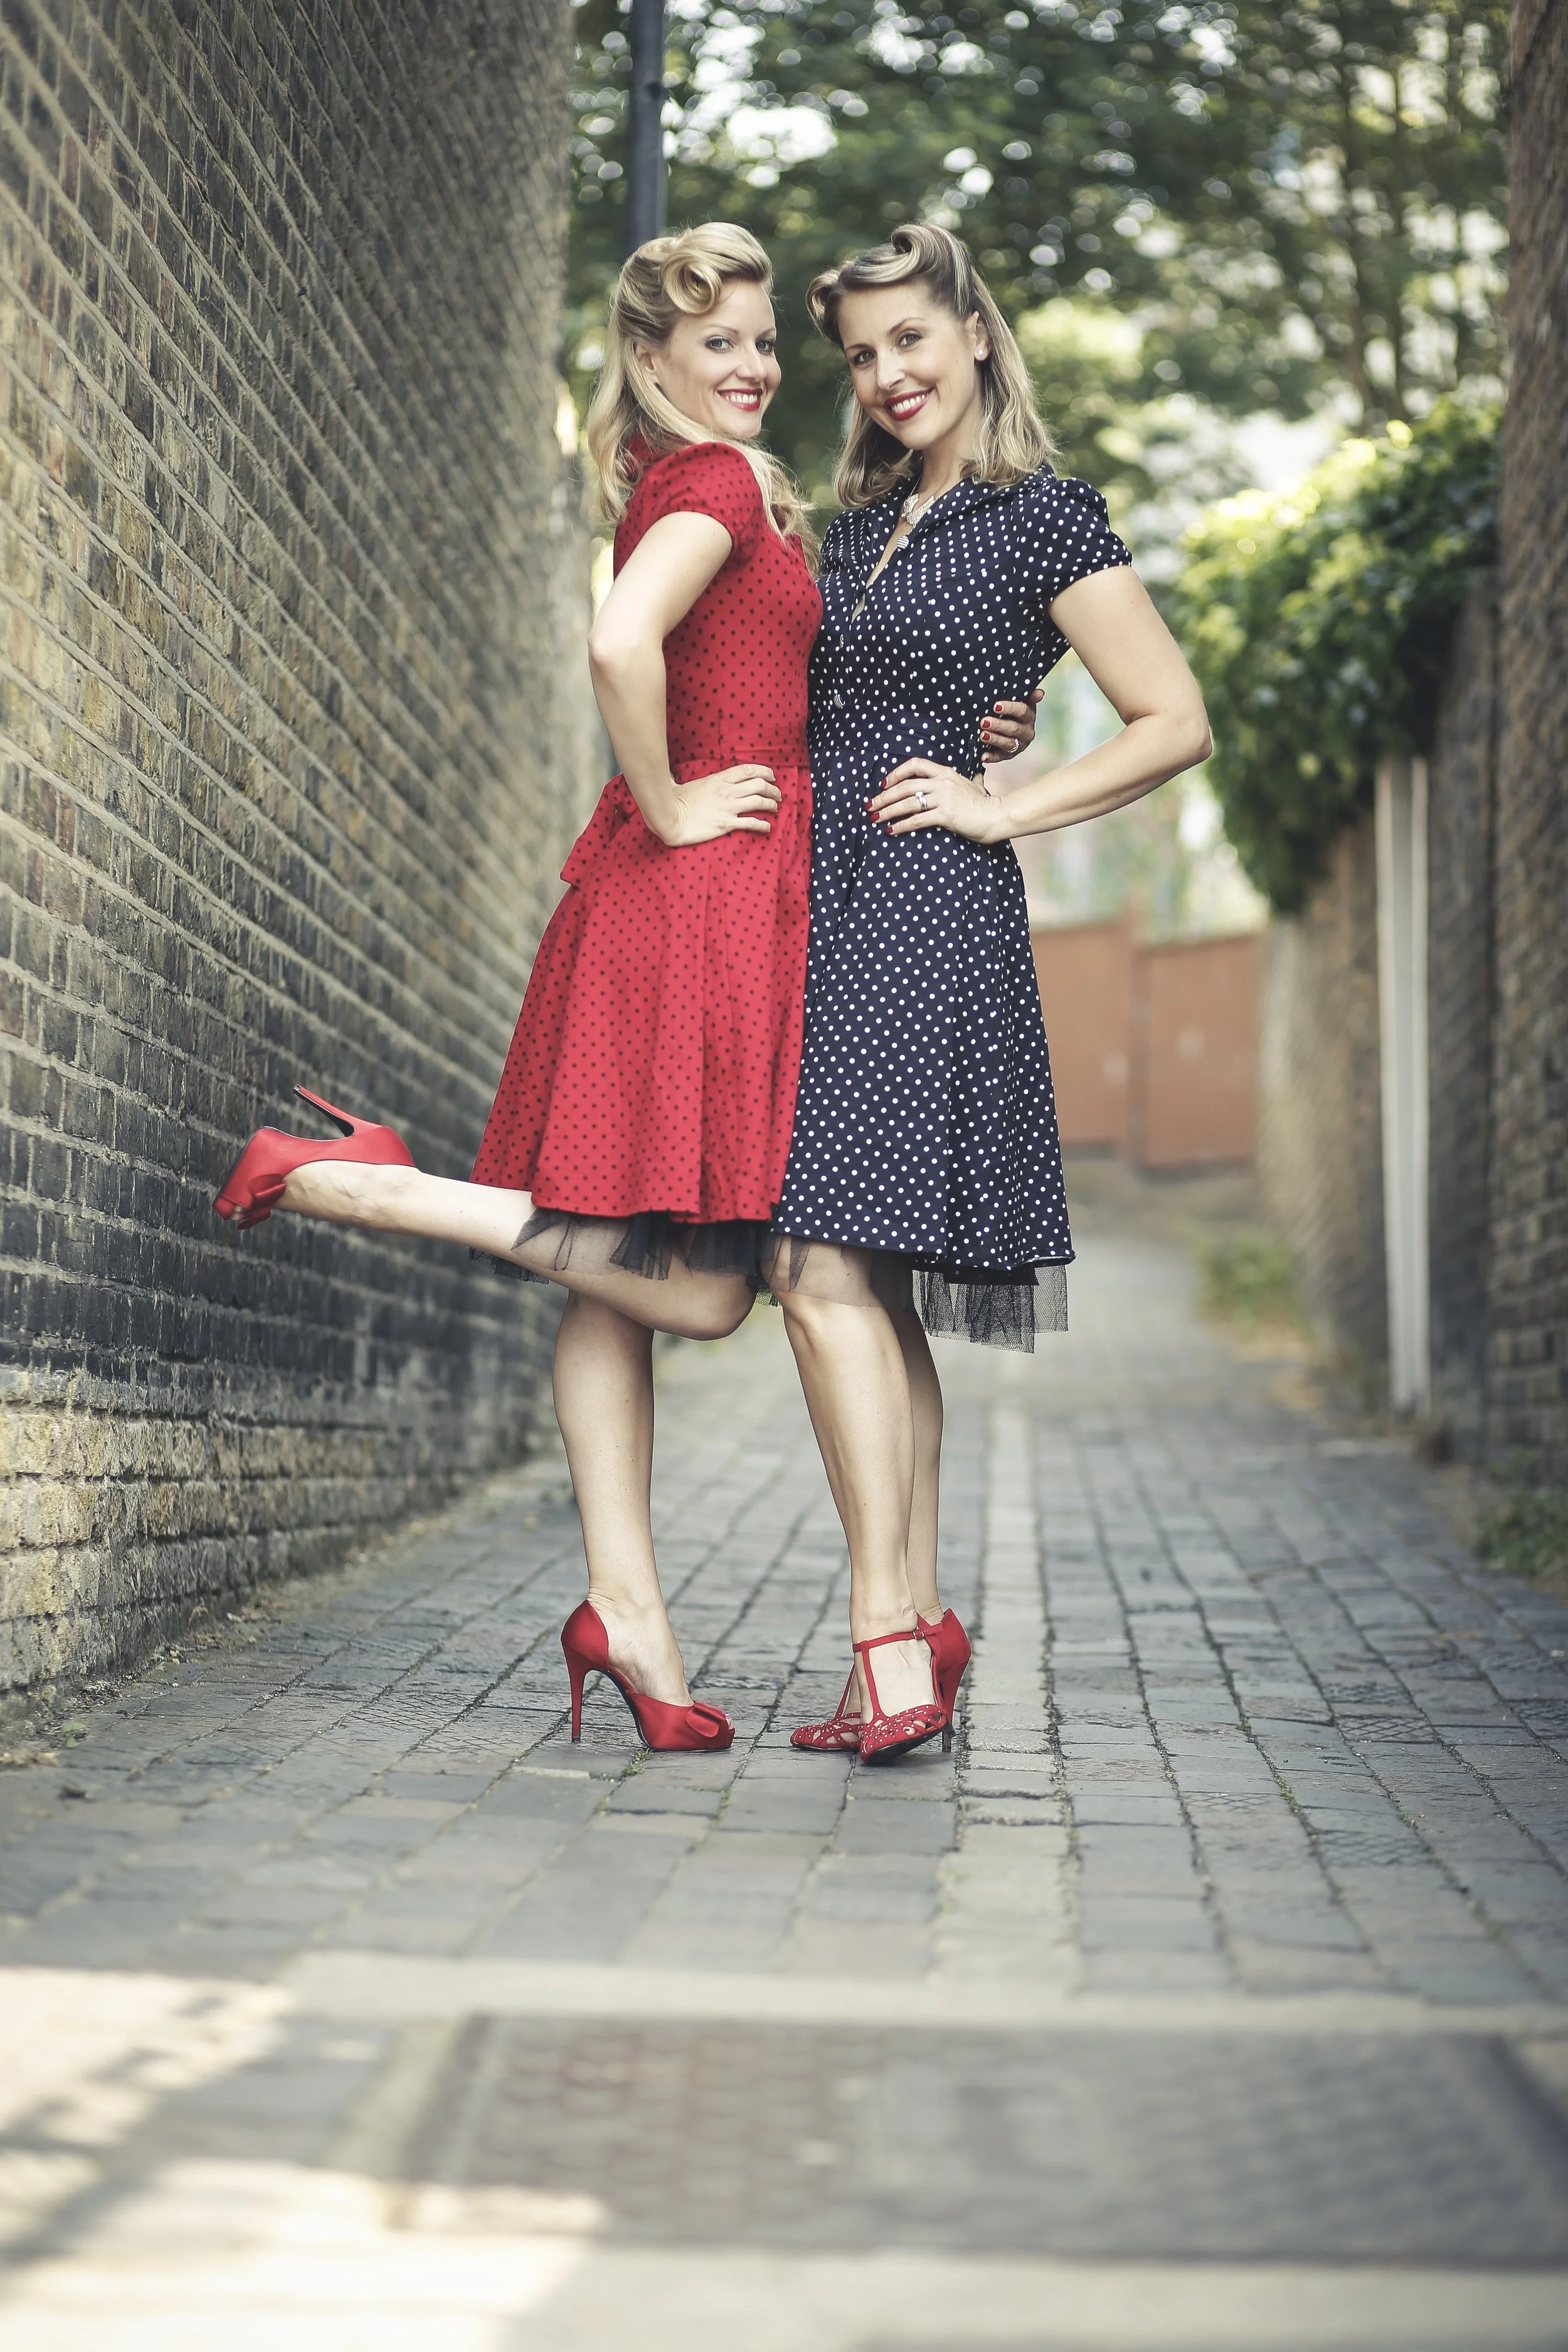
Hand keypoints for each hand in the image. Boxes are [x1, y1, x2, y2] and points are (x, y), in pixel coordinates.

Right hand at [660, 764, 779, 845]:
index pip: (748, 770)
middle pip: (759, 785)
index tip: (772, 776)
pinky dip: (763, 825)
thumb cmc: (673, 801)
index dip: (764, 772)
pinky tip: (768, 827)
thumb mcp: (681, 784)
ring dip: (771, 804)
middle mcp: (726, 791)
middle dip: (772, 789)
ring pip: (759, 802)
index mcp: (718, 779)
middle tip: (777, 795)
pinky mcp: (726, 824)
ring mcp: (728, 807)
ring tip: (775, 807)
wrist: (669, 819)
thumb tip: (667, 774)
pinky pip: (751, 823)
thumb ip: (680, 777)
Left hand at [867, 759, 1008, 843]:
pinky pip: (917, 820)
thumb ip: (971, 780)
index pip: (916, 764)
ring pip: (907, 802)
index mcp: (946, 773)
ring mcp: (944, 798)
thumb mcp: (976, 786)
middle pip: (905, 785)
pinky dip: (901, 825)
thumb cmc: (986, 804)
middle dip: (883, 796)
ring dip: (887, 811)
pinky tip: (891, 831)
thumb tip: (977, 775)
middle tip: (870, 805)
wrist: (997, 816)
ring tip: (874, 818)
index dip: (897, 773)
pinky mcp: (945, 815)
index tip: (884, 783)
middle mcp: (942, 782)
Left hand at [981, 685, 1043, 764]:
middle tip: (984, 722)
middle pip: (1013, 728)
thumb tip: (1039, 692)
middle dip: (998, 725)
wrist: (1011, 729)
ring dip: (995, 739)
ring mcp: (1018, 745)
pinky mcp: (1009, 755)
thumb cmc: (1013, 712)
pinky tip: (983, 756)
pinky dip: (992, 757)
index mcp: (1029, 717)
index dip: (1009, 708)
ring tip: (982, 735)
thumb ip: (1028, 697)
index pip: (1022, 711)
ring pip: (1007, 743)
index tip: (996, 706)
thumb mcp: (1021, 703)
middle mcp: (1026, 732)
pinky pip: (1000, 757)